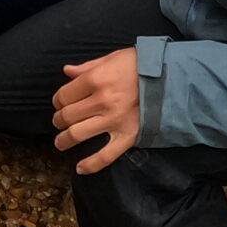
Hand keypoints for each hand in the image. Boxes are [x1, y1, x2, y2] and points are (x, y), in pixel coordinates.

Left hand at [52, 47, 139, 173]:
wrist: (169, 78)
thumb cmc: (138, 65)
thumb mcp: (110, 58)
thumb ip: (86, 67)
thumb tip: (67, 71)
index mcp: (95, 79)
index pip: (64, 95)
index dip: (57, 100)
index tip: (59, 103)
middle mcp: (101, 101)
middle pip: (68, 115)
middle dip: (58, 120)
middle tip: (58, 121)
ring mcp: (114, 121)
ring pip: (78, 134)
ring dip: (64, 140)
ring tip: (60, 142)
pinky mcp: (128, 136)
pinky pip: (106, 155)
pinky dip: (90, 165)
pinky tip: (79, 168)